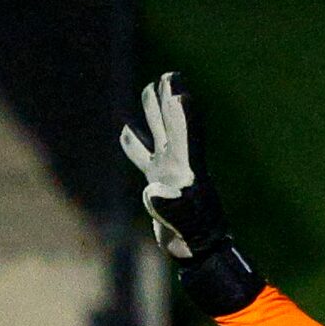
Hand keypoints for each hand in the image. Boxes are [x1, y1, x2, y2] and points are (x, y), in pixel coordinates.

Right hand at [119, 73, 264, 315]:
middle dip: (169, 99)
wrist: (199, 250)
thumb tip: (152, 191)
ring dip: (154, 112)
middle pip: (173, 123)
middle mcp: (179, 164)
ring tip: (150, 89)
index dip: (180, 107)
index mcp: (188, 167)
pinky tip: (126, 131)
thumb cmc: (194, 236)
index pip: (184, 130)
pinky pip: (143, 156)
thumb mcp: (183, 221)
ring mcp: (168, 171)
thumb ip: (169, 206)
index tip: (175, 84)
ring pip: (159, 134)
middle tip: (168, 75)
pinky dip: (134, 143)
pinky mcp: (158, 183)